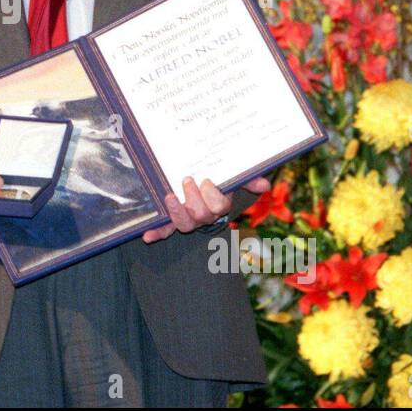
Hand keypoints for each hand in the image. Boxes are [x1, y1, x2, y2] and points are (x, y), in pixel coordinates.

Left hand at [141, 175, 270, 242]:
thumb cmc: (217, 176)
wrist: (197, 176)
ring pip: (185, 224)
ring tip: (169, 196)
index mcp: (219, 205)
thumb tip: (264, 184)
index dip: (213, 196)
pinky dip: (156, 233)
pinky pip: (165, 230)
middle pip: (202, 215)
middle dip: (194, 198)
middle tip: (187, 179)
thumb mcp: (232, 174)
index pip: (220, 206)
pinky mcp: (170, 220)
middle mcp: (204, 216)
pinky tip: (146, 236)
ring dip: (176, 212)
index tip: (207, 180)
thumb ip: (248, 178)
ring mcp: (187, 219)